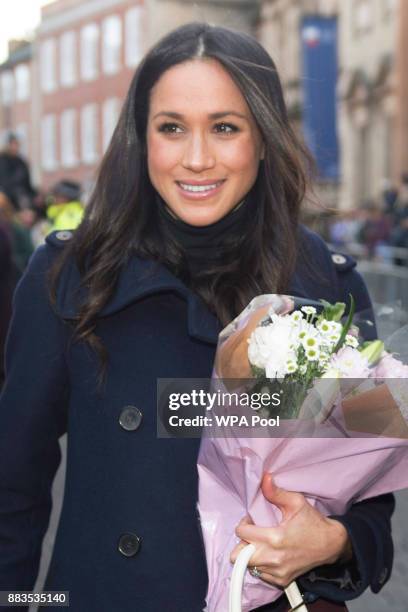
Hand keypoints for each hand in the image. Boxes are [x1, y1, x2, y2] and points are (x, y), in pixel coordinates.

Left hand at [230, 473, 352, 587]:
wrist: (331, 544)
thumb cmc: (313, 522)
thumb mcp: (296, 502)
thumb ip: (276, 492)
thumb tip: (264, 478)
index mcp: (275, 538)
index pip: (241, 533)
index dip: (244, 523)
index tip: (252, 520)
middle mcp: (273, 559)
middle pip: (237, 556)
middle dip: (242, 542)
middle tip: (253, 534)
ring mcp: (277, 573)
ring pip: (248, 566)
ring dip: (251, 554)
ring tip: (262, 543)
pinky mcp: (282, 581)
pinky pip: (260, 575)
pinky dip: (261, 565)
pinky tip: (271, 554)